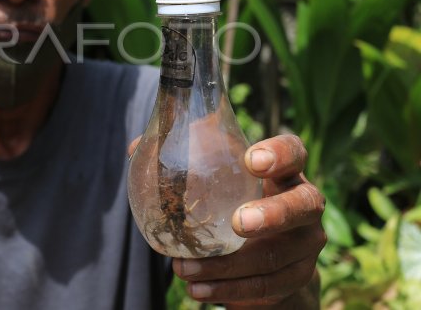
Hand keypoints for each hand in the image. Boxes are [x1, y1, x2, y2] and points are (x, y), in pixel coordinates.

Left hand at [171, 134, 325, 306]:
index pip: (294, 152)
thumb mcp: (214, 177)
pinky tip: (198, 290)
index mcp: (284, 171)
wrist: (265, 256)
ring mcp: (304, 246)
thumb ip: (180, 158)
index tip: (251, 159)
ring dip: (228, 267)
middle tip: (238, 223)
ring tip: (184, 269)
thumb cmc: (232, 200)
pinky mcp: (295, 280)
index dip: (280, 153)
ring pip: (275, 258)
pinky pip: (265, 289)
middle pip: (304, 206)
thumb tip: (135, 148)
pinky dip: (228, 292)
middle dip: (273, 215)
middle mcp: (305, 205)